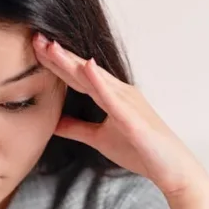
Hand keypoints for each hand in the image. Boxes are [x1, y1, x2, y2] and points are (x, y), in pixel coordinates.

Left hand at [32, 33, 208, 197]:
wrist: (173, 170)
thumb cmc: (141, 152)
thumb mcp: (98, 139)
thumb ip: (76, 128)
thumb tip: (52, 122)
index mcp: (111, 96)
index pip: (77, 76)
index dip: (55, 63)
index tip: (34, 48)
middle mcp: (119, 93)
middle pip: (82, 71)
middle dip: (58, 55)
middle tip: (35, 37)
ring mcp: (127, 103)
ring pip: (94, 79)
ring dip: (72, 62)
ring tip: (52, 46)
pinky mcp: (133, 119)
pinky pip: (113, 99)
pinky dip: (99, 82)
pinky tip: (87, 67)